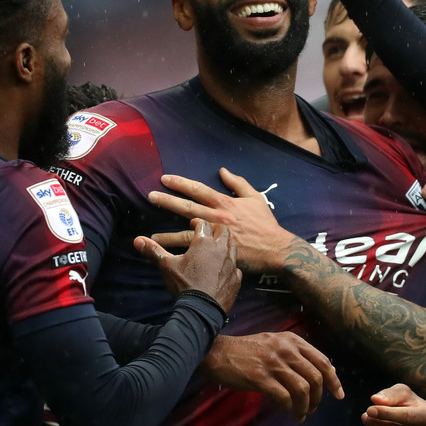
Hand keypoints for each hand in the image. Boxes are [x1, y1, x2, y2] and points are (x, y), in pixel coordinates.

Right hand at [135, 219, 240, 313]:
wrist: (202, 309)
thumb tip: (137, 240)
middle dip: (216, 229)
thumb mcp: (166, 266)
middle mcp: (221, 250)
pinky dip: (230, 266)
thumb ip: (153, 251)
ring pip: (233, 247)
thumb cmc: (184, 285)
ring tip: (217, 248)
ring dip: (225, 245)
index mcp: (204, 243)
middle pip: (224, 231)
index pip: (203, 224)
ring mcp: (231, 264)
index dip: (197, 222)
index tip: (193, 224)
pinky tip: (224, 270)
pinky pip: (236, 268)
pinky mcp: (236, 279)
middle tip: (209, 232)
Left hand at [147, 168, 296, 273]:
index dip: (181, 183)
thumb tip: (222, 170)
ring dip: (167, 233)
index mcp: (225, 203)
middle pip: (188, 207)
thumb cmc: (265, 224)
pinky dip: (181, 253)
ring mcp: (216, 236)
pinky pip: (195, 253)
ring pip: (187, 233)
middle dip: (167, 201)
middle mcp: (218, 217)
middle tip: (150, 196)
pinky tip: (168, 255)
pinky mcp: (217, 253)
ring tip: (151, 234)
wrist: (275, 249)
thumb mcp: (255, 198)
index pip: (199, 189)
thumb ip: (238, 183)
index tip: (165, 179)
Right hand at [201, 332, 343, 421]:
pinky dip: (288, 407)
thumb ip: (296, 353)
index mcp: (292, 340)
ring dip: (305, 407)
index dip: (334, 380)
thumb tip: (323, 370)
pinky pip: (284, 397)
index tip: (338, 395)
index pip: (323, 361)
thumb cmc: (246, 350)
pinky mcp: (260, 378)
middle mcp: (285, 350)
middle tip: (314, 409)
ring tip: (300, 415)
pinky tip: (285, 410)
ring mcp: (273, 363)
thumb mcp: (274, 343)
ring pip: (303, 389)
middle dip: (319, 398)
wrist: (216, 353)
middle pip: (316, 377)